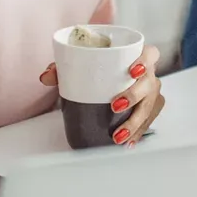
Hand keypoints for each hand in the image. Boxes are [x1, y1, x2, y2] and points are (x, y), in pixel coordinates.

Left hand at [40, 44, 164, 146]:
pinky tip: (128, 143)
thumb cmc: (96, 67)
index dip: (145, 61)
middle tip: (115, 105)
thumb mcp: (77, 64)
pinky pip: (148, 121)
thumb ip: (61, 68)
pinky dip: (138, 132)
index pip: (150, 53)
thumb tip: (46, 77)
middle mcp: (148, 74)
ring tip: (118, 136)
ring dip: (136, 122)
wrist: (105, 77)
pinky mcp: (149, 109)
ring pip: (151, 106)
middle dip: (135, 96)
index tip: (132, 72)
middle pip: (150, 83)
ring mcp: (151, 93)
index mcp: (136, 55)